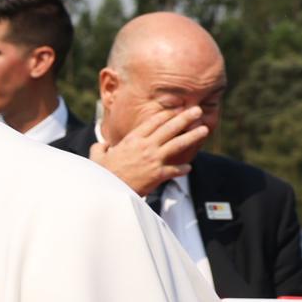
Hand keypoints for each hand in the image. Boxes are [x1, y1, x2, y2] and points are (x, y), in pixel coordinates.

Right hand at [90, 104, 206, 198]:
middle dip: (185, 118)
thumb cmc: (101, 174)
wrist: (107, 192)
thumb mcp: (97, 157)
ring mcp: (153, 160)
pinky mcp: (158, 175)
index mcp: (132, 140)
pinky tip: (188, 168)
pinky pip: (175, 170)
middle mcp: (145, 146)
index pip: (153, 122)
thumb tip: (103, 144)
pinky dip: (183, 169)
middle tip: (197, 110)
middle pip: (170, 128)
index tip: (176, 109)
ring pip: (178, 144)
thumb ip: (100, 147)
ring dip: (192, 136)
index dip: (166, 114)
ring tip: (204, 129)